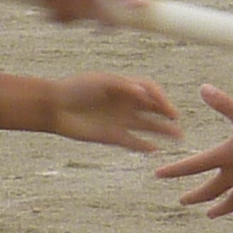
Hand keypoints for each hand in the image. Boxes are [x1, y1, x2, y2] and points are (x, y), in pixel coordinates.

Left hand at [48, 73, 179, 152]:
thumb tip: (143, 93)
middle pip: (153, 109)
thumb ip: (123, 86)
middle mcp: (126, 104)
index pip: (151, 90)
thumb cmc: (76, 88)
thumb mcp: (101, 81)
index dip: (161, 98)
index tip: (166, 108)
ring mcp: (120, 121)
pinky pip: (133, 142)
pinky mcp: (112, 136)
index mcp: (125, 87)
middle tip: (179, 123)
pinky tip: (155, 150)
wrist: (54, 107)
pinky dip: (144, 146)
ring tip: (178, 137)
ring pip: (148, 126)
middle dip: (168, 115)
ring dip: (163, 131)